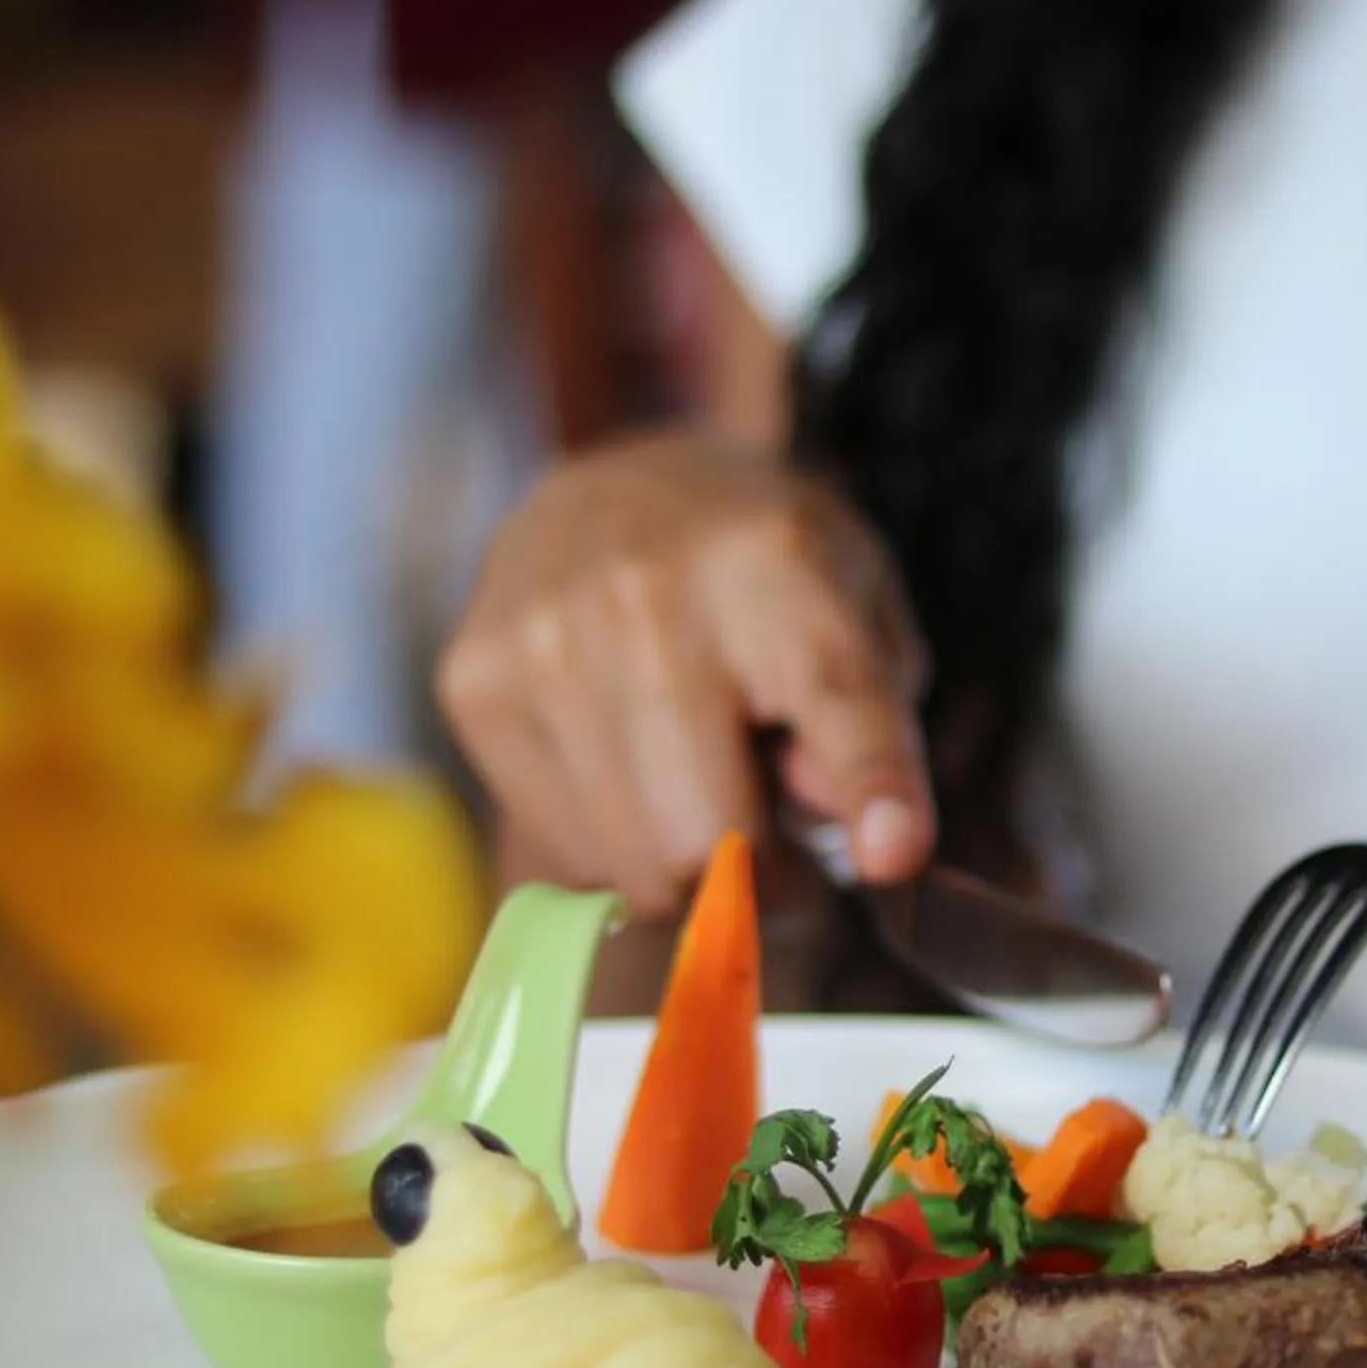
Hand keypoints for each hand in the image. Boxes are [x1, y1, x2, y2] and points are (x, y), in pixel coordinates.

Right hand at [437, 436, 930, 916]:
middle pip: (707, 838)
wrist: (613, 484)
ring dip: (689, 872)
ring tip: (701, 787)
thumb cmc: (760, 569)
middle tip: (784, 853)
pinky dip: (618, 848)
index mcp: (776, 563)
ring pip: (634, 870)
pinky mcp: (472, 685)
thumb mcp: (860, 610)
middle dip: (766, 883)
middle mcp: (646, 597)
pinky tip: (633, 773)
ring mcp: (542, 642)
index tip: (894, 854)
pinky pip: (569, 856)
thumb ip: (876, 728)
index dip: (871, 785)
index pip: (832, 695)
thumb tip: (862, 838)